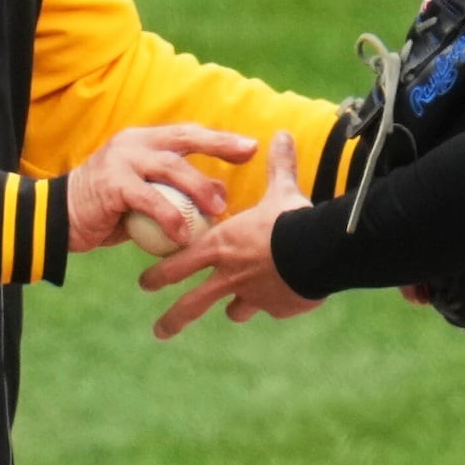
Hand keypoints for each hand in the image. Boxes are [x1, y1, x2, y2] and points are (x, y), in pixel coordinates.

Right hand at [66, 123, 256, 252]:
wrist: (57, 220)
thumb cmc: (107, 210)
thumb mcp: (146, 196)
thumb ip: (176, 192)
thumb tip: (220, 195)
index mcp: (143, 142)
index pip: (187, 133)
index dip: (219, 139)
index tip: (250, 146)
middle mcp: (133, 143)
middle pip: (183, 139)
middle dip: (218, 144)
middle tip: (248, 154)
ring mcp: (121, 160)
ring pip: (170, 167)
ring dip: (199, 187)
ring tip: (220, 209)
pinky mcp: (111, 184)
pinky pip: (149, 199)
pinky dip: (169, 216)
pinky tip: (184, 234)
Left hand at [140, 131, 318, 337]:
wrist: (318, 250)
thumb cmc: (292, 219)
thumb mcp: (282, 190)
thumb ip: (277, 166)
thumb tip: (282, 134)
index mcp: (221, 245)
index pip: (180, 263)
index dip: (159, 274)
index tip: (145, 283)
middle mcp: (230, 275)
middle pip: (192, 303)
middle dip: (173, 318)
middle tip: (160, 329)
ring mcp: (252, 295)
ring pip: (233, 311)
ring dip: (232, 311)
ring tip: (231, 314)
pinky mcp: (276, 307)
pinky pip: (270, 307)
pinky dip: (273, 303)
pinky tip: (282, 298)